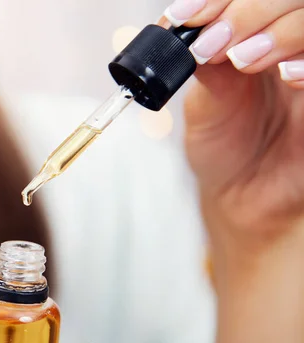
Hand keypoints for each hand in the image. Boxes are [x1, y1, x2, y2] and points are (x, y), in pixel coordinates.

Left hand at [162, 0, 303, 256]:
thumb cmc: (223, 145)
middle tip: (214, 42)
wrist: (243, 194)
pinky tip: (286, 74)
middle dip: (249, 10)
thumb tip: (180, 26)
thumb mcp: (204, 100)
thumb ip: (203, 61)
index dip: (219, 0)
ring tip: (241, 59)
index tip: (187, 16)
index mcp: (257, 33)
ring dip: (281, 31)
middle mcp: (291, 42)